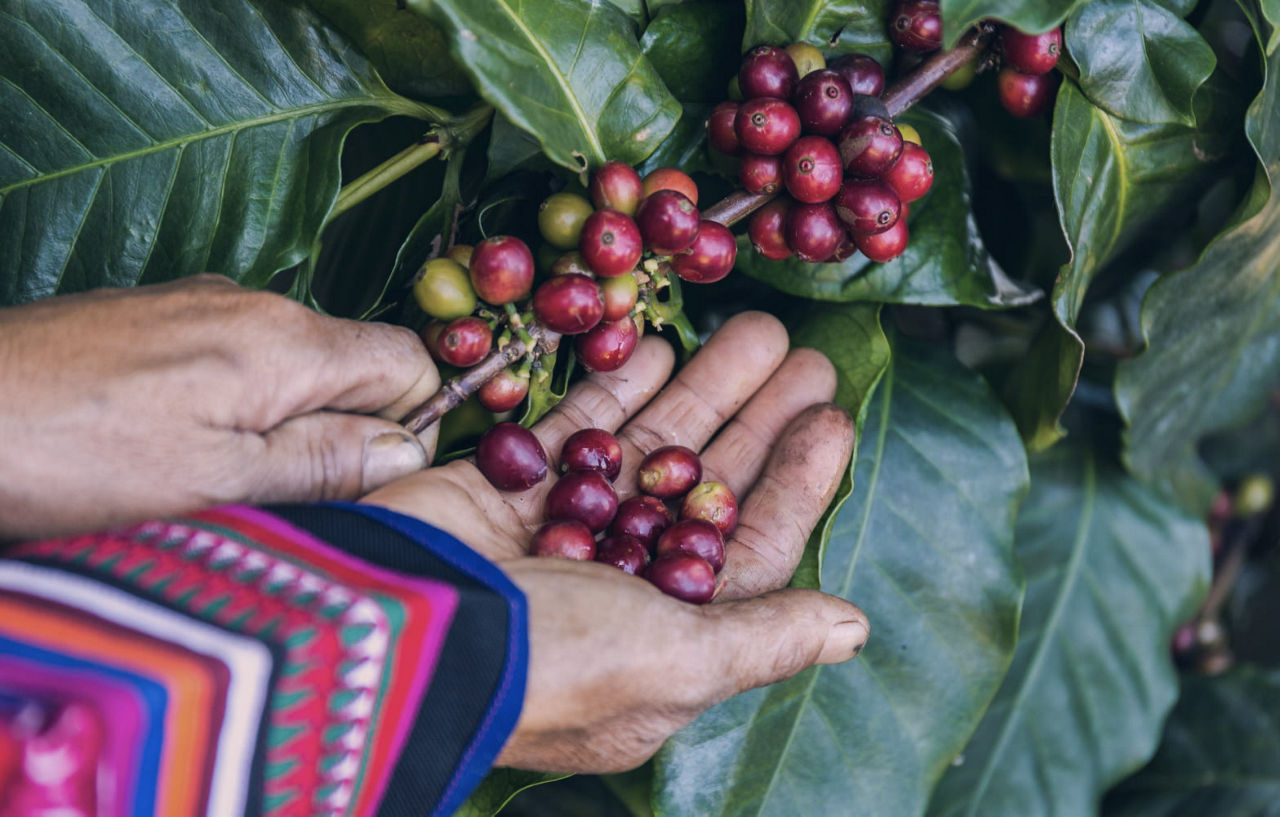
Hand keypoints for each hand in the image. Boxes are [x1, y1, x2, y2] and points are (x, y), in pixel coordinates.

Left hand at [0, 276, 439, 539]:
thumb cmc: (66, 453)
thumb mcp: (217, 484)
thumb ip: (325, 463)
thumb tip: (409, 452)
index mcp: (286, 342)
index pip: (410, 360)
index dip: (414, 423)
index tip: (372, 480)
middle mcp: (253, 305)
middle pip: (352, 364)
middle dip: (343, 433)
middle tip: (284, 499)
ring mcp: (200, 304)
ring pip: (292, 367)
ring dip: (283, 426)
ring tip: (216, 484)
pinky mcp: (155, 319)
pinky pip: (235, 360)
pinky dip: (232, 408)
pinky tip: (172, 449)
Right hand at [361, 312, 868, 772]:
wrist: (398, 631)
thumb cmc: (552, 662)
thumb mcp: (675, 662)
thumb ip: (764, 638)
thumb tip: (853, 629)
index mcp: (666, 638)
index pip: (748, 548)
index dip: (794, 483)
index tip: (831, 418)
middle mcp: (616, 584)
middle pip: (704, 487)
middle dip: (754, 421)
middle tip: (803, 356)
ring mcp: (559, 531)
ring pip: (647, 448)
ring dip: (700, 390)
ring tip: (752, 332)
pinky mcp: (507, 488)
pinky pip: (575, 428)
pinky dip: (616, 388)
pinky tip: (660, 344)